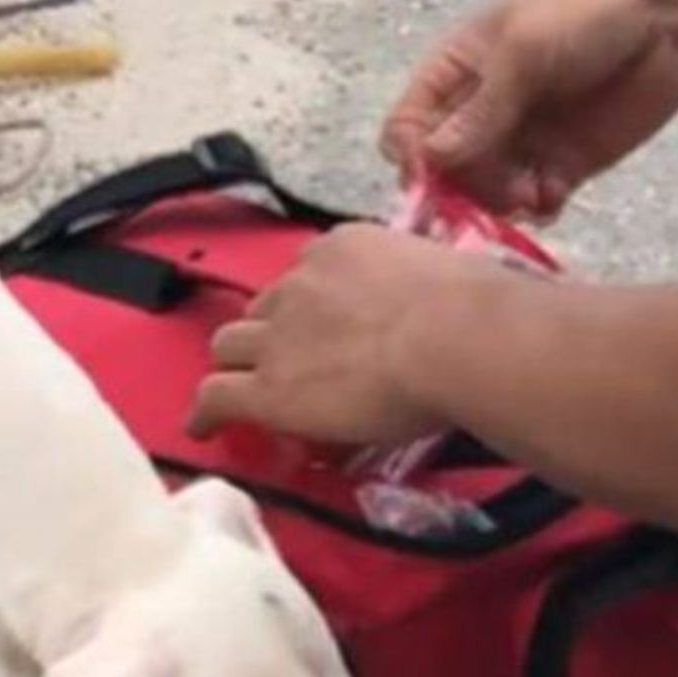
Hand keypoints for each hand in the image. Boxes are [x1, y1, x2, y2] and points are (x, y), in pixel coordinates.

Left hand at [188, 224, 525, 444]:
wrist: (454, 336)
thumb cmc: (475, 308)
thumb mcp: (445, 276)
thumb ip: (426, 288)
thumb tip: (452, 304)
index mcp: (343, 247)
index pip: (308, 273)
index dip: (308, 303)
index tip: (320, 323)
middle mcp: (300, 282)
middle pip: (261, 307)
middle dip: (266, 331)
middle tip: (284, 360)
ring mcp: (278, 336)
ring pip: (229, 346)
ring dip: (237, 365)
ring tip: (242, 391)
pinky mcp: (268, 388)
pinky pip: (216, 396)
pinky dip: (205, 412)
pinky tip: (202, 428)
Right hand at [380, 0, 677, 216]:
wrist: (676, 19)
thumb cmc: (588, 12)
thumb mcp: (523, 52)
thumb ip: (478, 112)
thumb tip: (429, 162)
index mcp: (454, 73)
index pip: (406, 128)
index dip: (412, 156)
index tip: (432, 174)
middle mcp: (477, 113)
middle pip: (442, 172)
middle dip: (462, 188)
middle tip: (501, 187)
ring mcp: (517, 143)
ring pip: (481, 195)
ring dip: (498, 203)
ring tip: (532, 194)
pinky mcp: (556, 167)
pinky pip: (528, 205)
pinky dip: (535, 209)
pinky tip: (553, 196)